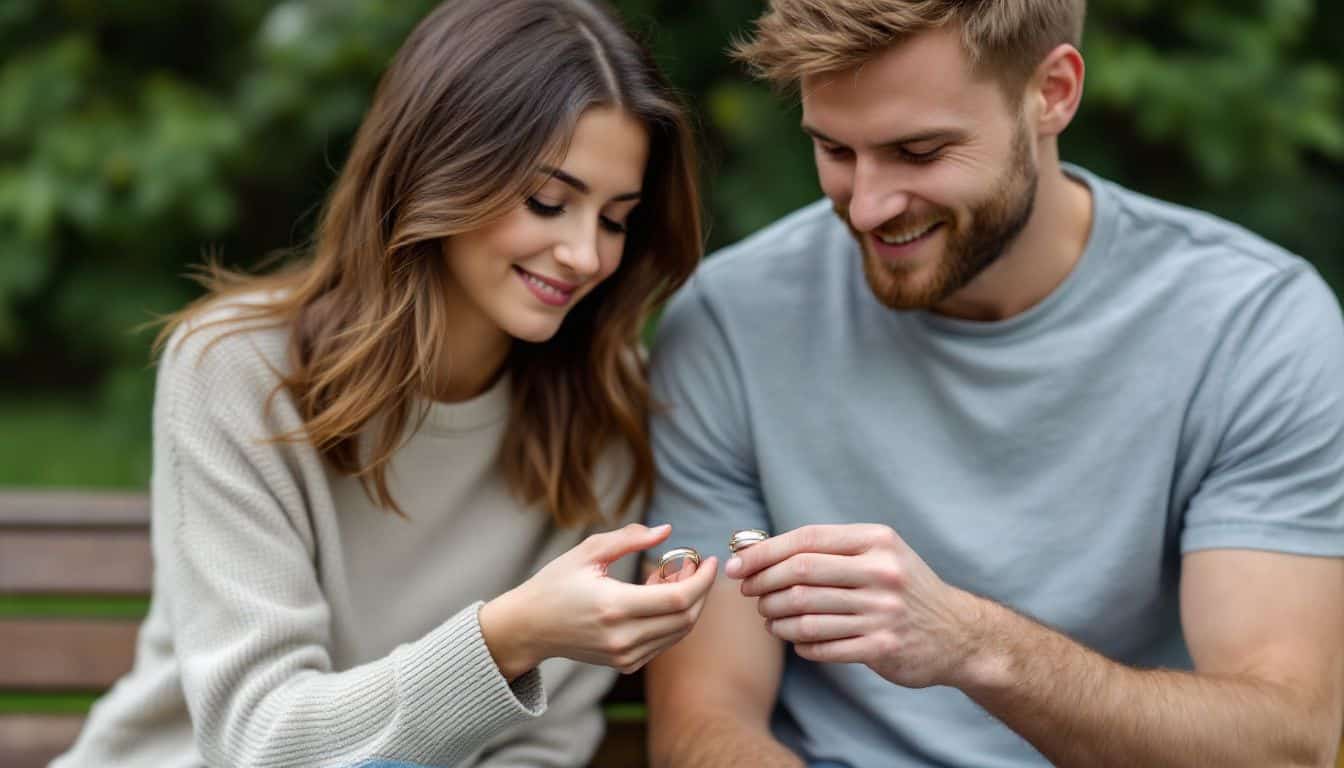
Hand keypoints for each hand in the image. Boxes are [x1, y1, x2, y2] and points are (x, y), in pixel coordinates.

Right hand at [481, 523, 716, 677]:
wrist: (529, 627)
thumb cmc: (555, 583)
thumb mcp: (588, 552)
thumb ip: (629, 538)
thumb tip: (667, 531)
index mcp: (614, 606)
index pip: (679, 600)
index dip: (701, 579)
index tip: (706, 559)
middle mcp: (622, 637)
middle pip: (686, 618)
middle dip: (699, 589)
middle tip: (692, 564)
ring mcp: (624, 655)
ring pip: (679, 632)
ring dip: (687, 604)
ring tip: (670, 577)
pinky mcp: (624, 664)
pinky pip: (664, 642)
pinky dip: (672, 619)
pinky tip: (655, 596)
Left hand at [726, 524, 980, 688]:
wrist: (956, 633)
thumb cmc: (902, 587)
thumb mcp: (878, 553)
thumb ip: (828, 549)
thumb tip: (757, 548)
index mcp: (877, 541)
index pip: (806, 540)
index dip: (763, 553)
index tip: (737, 566)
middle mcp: (881, 573)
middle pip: (800, 575)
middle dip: (763, 585)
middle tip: (749, 594)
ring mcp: (883, 612)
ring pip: (805, 614)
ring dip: (776, 617)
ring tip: (769, 617)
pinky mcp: (882, 647)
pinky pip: (821, 646)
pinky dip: (799, 643)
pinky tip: (795, 638)